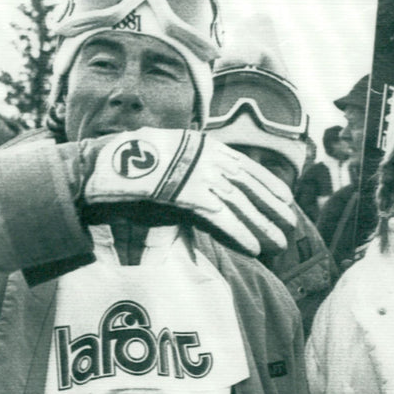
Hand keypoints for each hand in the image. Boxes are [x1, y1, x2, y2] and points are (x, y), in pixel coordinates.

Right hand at [81, 127, 296, 254]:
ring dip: (263, 224)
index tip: (285, 198)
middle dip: (272, 207)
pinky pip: (220, 218)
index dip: (267, 183)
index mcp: (201, 145)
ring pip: (239, 203)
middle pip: (248, 185)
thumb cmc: (127, 166)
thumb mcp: (165, 160)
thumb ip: (187, 173)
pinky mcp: (188, 195)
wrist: (101, 166)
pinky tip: (255, 248)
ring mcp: (197, 175)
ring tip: (280, 243)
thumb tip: (201, 192)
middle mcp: (205, 157)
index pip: (244, 165)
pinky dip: (239, 233)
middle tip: (291, 225)